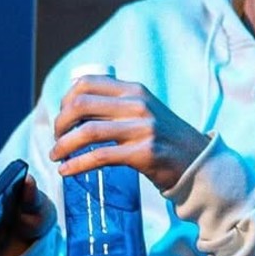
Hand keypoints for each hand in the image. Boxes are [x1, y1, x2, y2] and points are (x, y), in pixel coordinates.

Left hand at [50, 74, 208, 190]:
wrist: (198, 162)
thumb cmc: (166, 140)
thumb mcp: (146, 112)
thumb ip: (120, 106)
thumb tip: (79, 111)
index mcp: (136, 91)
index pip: (87, 83)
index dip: (65, 100)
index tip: (62, 118)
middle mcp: (138, 105)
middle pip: (81, 106)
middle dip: (59, 124)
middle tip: (56, 139)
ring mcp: (142, 128)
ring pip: (87, 131)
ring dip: (63, 145)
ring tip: (56, 156)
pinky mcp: (144, 153)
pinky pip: (100, 157)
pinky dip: (77, 164)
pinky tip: (67, 171)